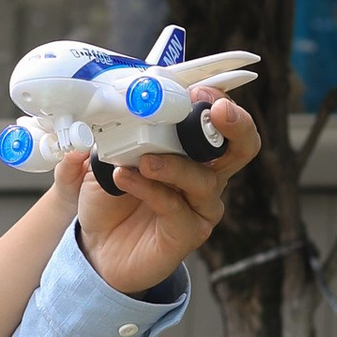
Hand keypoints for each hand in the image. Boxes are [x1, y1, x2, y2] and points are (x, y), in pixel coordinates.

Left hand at [74, 92, 262, 297]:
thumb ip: (103, 133)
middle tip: (215, 110)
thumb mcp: (100, 158)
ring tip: (143, 160)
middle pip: (242, 146)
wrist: (97, 247)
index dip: (215, 101)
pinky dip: (150, 189)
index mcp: (191, 149)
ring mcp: (200, 205)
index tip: (197, 90)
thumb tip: (94, 111)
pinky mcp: (188, 233)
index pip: (218, 119)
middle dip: (235, 124)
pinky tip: (124, 179)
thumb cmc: (109, 199)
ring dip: (174, 164)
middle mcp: (205, 174)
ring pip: (204, 179)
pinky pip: (177, 208)